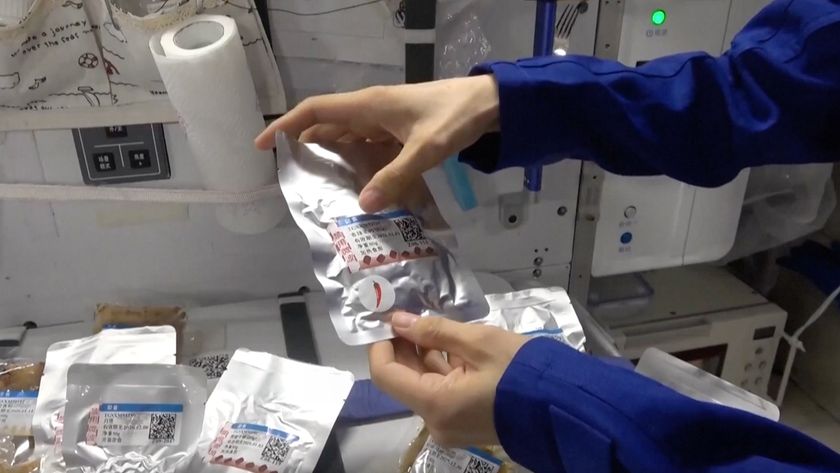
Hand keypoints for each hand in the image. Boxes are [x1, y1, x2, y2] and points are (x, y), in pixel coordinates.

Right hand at [255, 76, 499, 212]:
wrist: (490, 104)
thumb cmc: (454, 119)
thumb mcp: (425, 150)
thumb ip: (394, 178)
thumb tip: (362, 205)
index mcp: (368, 106)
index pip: (314, 111)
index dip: (285, 126)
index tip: (263, 145)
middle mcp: (370, 111)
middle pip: (326, 127)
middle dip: (305, 150)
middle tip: (290, 181)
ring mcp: (383, 121)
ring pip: (346, 140)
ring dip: (331, 160)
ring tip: (317, 190)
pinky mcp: (396, 132)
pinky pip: (367, 148)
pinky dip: (357, 165)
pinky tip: (356, 187)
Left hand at [368, 312, 527, 446]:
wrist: (565, 406)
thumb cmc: (522, 371)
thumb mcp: (479, 341)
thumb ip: (434, 330)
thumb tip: (399, 320)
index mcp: (435, 404)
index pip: (385, 374)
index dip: (381, 344)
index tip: (390, 318)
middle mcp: (436, 422)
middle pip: (403, 380)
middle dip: (403, 346)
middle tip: (412, 313)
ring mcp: (451, 425)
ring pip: (424, 385)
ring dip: (424, 354)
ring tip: (433, 323)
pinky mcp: (465, 422)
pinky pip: (442, 393)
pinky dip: (442, 368)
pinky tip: (451, 343)